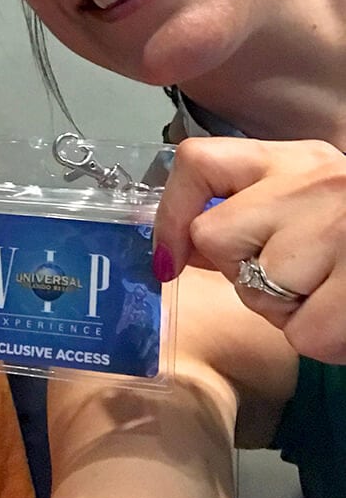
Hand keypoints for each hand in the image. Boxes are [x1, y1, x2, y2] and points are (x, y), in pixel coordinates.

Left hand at [153, 137, 345, 362]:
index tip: (168, 259)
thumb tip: (180, 247)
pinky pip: (305, 334)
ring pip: (257, 292)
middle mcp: (311, 181)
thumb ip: (254, 207)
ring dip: (288, 309)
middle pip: (216, 236)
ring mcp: (338, 229)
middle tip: (289, 277)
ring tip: (331, 291)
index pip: (199, 161)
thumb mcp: (310, 195)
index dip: (169, 213)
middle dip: (241, 270)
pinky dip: (324, 339)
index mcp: (292, 158)